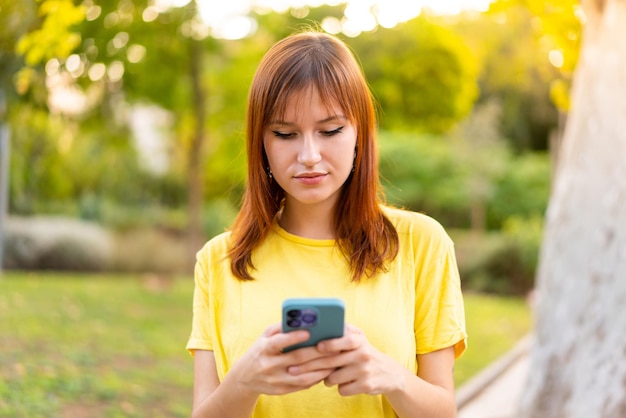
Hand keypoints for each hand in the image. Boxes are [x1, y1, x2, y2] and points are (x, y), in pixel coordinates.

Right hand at [226, 323, 337, 396]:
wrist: (245, 377)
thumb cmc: (261, 350)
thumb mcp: (265, 336)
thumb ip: (281, 327)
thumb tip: (301, 318)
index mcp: (264, 348)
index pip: (279, 342)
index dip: (293, 337)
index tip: (309, 332)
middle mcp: (269, 365)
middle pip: (296, 358)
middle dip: (317, 352)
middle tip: (334, 345)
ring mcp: (275, 379)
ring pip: (302, 376)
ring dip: (321, 368)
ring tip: (335, 360)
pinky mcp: (281, 390)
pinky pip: (302, 385)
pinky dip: (316, 378)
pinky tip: (326, 371)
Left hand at [286, 324, 406, 396]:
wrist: (388, 373)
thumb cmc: (363, 352)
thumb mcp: (357, 338)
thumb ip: (340, 332)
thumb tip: (314, 328)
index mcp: (359, 340)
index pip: (344, 340)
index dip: (330, 344)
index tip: (316, 346)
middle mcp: (363, 354)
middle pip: (331, 361)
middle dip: (309, 365)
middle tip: (292, 369)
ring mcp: (364, 371)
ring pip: (333, 378)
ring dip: (326, 378)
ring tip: (329, 374)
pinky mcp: (365, 386)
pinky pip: (342, 389)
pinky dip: (339, 387)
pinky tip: (344, 382)